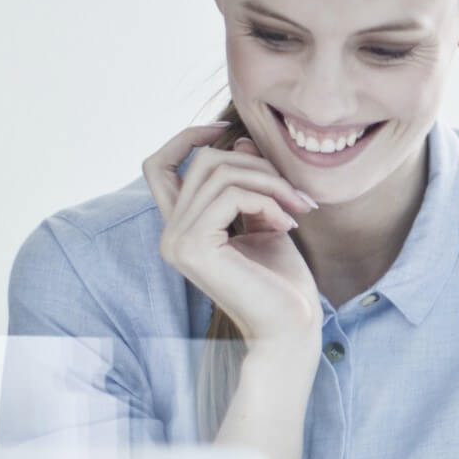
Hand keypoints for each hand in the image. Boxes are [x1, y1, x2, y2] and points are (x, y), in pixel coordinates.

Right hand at [144, 123, 322, 347]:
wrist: (291, 328)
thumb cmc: (282, 282)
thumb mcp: (266, 220)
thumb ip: (247, 184)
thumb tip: (238, 141)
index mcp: (181, 228)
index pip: (159, 166)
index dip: (187, 138)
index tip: (229, 131)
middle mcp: (170, 234)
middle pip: (202, 162)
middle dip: (257, 166)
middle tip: (296, 193)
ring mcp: (176, 241)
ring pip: (219, 174)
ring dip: (270, 183)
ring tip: (299, 208)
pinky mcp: (193, 247)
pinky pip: (230, 195)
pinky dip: (267, 200)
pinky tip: (289, 224)